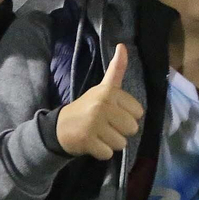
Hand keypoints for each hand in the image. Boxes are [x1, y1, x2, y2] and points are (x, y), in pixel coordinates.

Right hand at [55, 45, 143, 159]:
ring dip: (111, 143)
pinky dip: (101, 152)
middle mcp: (102, 105)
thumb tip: (122, 46)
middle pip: (132, 128)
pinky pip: (108, 154)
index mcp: (109, 92)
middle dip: (120, 131)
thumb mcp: (103, 88)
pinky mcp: (87, 140)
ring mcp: (93, 123)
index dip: (127, 116)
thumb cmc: (87, 107)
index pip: (138, 112)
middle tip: (104, 126)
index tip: (112, 113)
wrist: (59, 127)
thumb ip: (116, 70)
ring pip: (121, 143)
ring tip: (98, 134)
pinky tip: (91, 143)